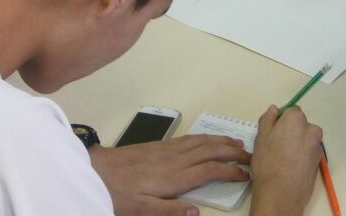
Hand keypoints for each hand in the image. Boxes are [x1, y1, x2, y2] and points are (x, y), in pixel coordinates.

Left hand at [88, 135, 251, 215]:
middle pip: (211, 150)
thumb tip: (196, 212)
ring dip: (222, 141)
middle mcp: (174, 159)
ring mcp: (167, 150)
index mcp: (174, 177)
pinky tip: (209, 138)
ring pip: (202, 141)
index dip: (231, 171)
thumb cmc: (117, 192)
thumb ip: (169, 211)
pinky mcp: (159, 145)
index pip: (211, 169)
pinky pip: (189, 138)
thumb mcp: (141, 210)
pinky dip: (205, 136)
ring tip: (238, 142)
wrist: (96, 169)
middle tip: (250, 155)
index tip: (245, 175)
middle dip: (233, 151)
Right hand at [249, 106, 322, 215]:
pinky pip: (309, 153)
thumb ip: (268, 118)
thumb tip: (274, 110)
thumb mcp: (261, 135)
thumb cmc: (268, 162)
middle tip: (275, 146)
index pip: (290, 111)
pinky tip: (290, 167)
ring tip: (282, 158)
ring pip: (305, 139)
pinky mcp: (319, 162)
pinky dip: (301, 156)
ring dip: (297, 144)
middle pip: (300, 125)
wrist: (281, 193)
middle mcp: (311, 130)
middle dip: (290, 131)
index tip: (272, 132)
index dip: (280, 121)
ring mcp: (317, 147)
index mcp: (297, 119)